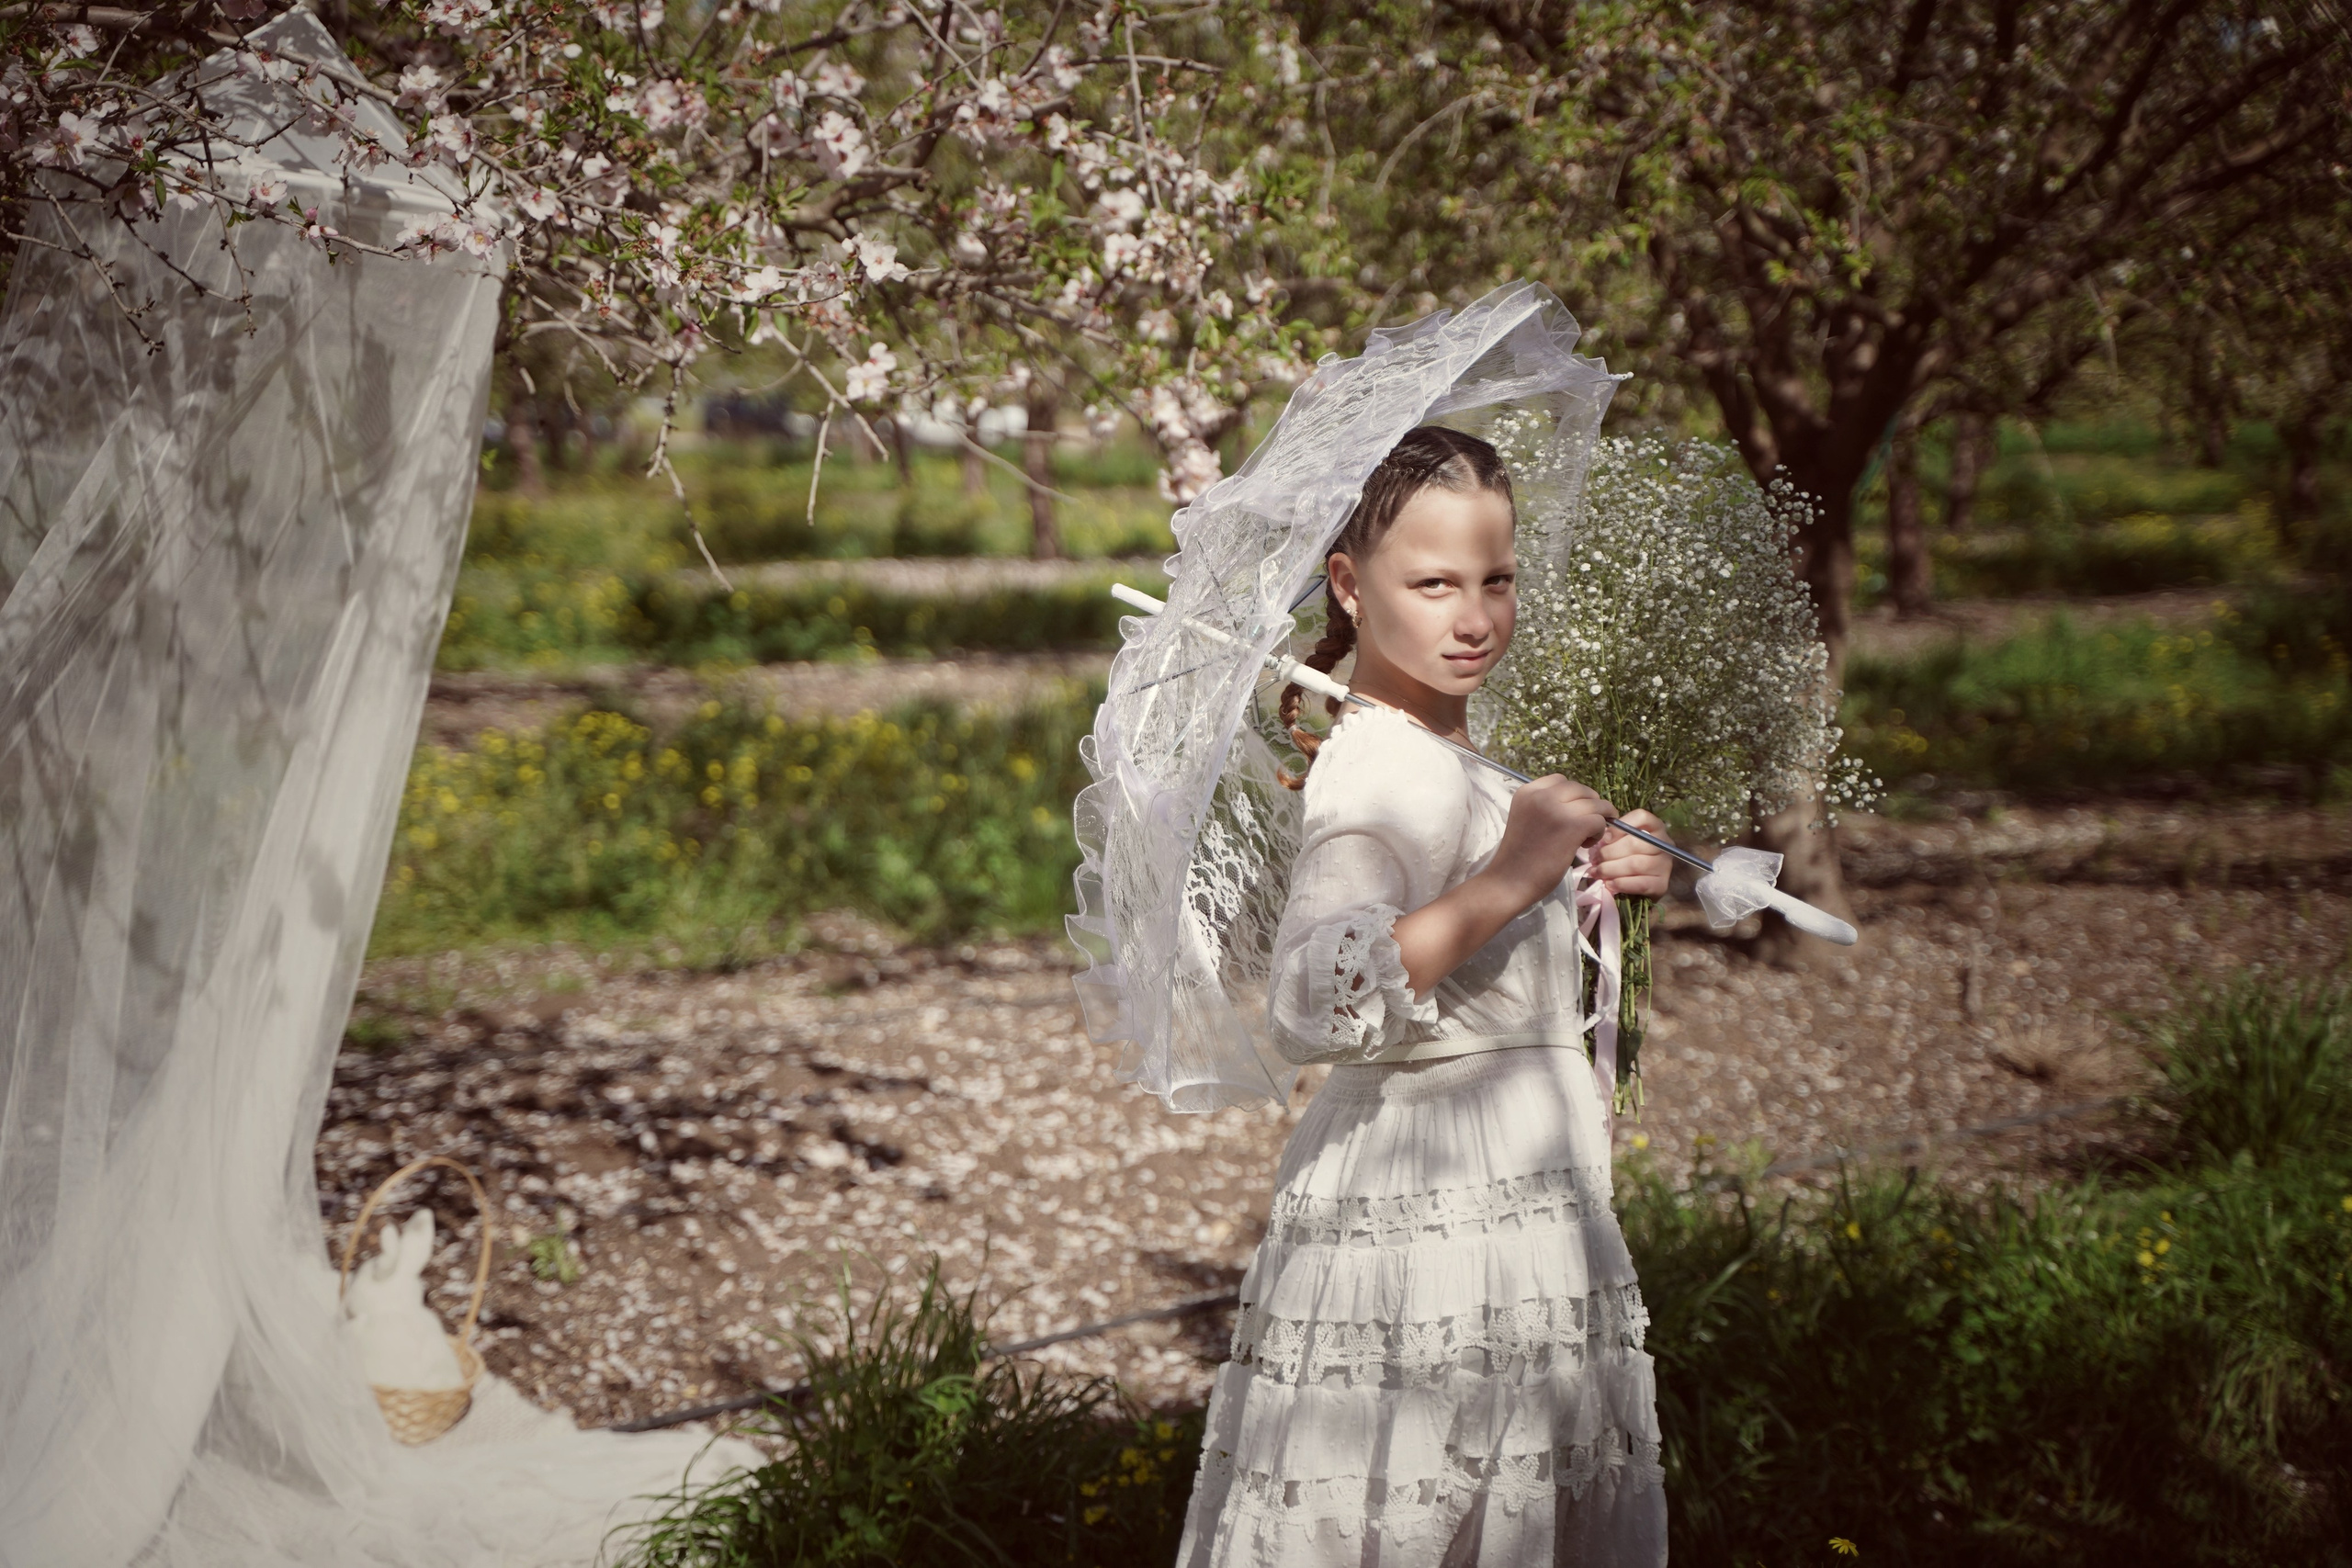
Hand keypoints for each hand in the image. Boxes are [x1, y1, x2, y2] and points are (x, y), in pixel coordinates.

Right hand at [1487, 774, 1614, 905]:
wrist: (1509, 882)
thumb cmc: (1519, 857)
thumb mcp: (1527, 819)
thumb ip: (1546, 807)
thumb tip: (1579, 804)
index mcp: (1527, 792)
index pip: (1560, 781)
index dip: (1572, 796)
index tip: (1572, 813)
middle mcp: (1541, 796)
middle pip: (1580, 789)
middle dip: (1589, 805)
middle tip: (1585, 825)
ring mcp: (1557, 810)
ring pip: (1595, 804)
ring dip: (1597, 819)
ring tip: (1586, 837)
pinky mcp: (1572, 826)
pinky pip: (1599, 820)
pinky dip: (1598, 832)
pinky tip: (1584, 844)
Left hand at [1593, 809, 1674, 897]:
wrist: (1640, 888)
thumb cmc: (1626, 858)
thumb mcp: (1622, 842)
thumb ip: (1614, 836)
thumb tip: (1601, 838)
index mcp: (1655, 827)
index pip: (1642, 817)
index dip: (1620, 827)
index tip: (1605, 838)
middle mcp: (1664, 843)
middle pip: (1635, 843)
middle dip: (1609, 852)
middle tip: (1595, 860)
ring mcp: (1665, 865)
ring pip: (1635, 864)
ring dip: (1611, 869)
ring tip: (1597, 872)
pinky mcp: (1662, 885)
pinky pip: (1640, 883)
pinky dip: (1621, 884)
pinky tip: (1609, 884)